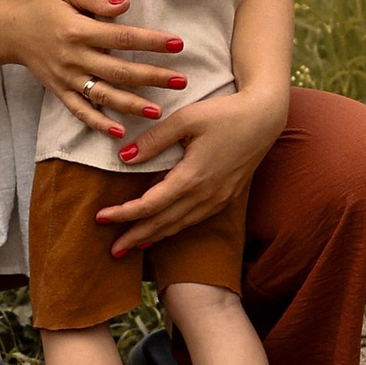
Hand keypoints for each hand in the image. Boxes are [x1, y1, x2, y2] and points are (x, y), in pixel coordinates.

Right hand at [7, 0, 189, 134]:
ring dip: (131, 105)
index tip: (177, 44)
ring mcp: (67, 78)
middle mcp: (74, 57)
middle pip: (119, 70)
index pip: (121, 37)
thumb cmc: (46, 7)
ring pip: (103, 95)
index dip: (150, 41)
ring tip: (158, 111)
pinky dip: (99, 124)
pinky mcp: (60, 91)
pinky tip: (120, 132)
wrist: (12, 31)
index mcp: (79, 30)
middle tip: (181, 81)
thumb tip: (125, 4)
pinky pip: (81, 111)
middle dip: (152, 77)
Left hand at [101, 78, 290, 252]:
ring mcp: (218, 199)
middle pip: (162, 224)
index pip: (149, 205)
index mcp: (192, 178)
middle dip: (134, 238)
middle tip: (111, 251)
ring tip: (133, 246)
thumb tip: (124, 158)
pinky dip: (174, 228)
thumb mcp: (185, 119)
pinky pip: (194, 220)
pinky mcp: (226, 198)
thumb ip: (153, 140)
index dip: (123, 214)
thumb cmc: (224, 113)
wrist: (265, 118)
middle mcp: (205, 196)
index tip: (100, 218)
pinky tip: (163, 230)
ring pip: (179, 225)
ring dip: (154, 237)